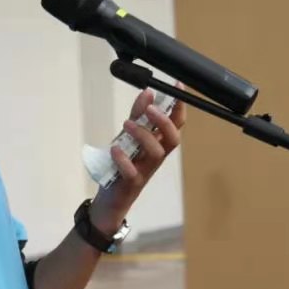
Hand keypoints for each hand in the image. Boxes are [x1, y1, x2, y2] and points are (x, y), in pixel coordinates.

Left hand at [88, 89, 186, 235]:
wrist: (109, 201)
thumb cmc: (122, 166)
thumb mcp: (128, 138)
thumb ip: (137, 116)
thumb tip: (146, 93)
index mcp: (157, 144)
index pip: (175, 125)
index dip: (178, 107)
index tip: (177, 87)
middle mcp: (155, 158)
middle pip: (173, 140)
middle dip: (164, 121)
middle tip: (151, 107)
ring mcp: (145, 171)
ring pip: (156, 153)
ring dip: (143, 134)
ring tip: (127, 124)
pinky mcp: (131, 184)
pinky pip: (133, 173)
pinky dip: (124, 159)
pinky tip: (115, 149)